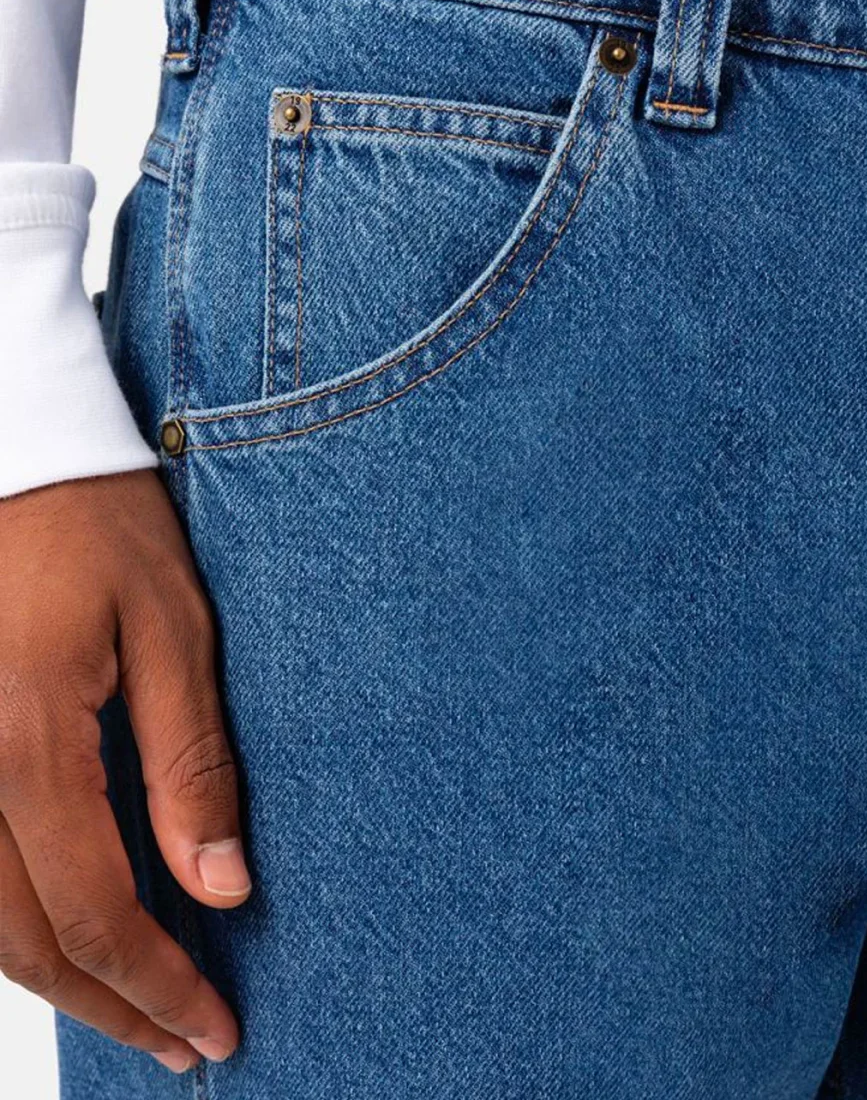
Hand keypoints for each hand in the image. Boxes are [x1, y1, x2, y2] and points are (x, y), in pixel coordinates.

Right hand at [0, 470, 246, 1073]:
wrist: (18, 452)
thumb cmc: (102, 526)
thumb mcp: (175, 630)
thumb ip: (191, 763)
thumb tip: (219, 886)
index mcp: (26, 741)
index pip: (93, 909)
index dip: (157, 984)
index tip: (215, 1030)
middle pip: (24, 939)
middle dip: (111, 1004)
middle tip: (185, 1043)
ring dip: (60, 977)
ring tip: (137, 1010)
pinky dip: (16, 923)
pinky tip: (68, 934)